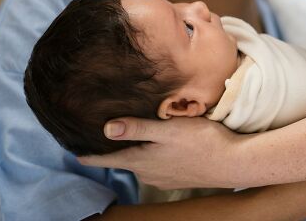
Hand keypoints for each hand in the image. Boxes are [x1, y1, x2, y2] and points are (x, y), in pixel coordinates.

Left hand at [78, 116, 242, 188]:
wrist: (234, 162)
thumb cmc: (202, 142)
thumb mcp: (168, 129)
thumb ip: (138, 128)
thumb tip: (105, 128)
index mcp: (141, 161)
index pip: (105, 159)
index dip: (88, 154)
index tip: (71, 148)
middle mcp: (148, 173)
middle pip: (122, 160)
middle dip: (112, 149)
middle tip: (100, 133)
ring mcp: (163, 178)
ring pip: (140, 163)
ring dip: (134, 151)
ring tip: (128, 136)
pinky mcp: (178, 177)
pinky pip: (156, 166)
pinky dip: (151, 156)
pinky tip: (159, 146)